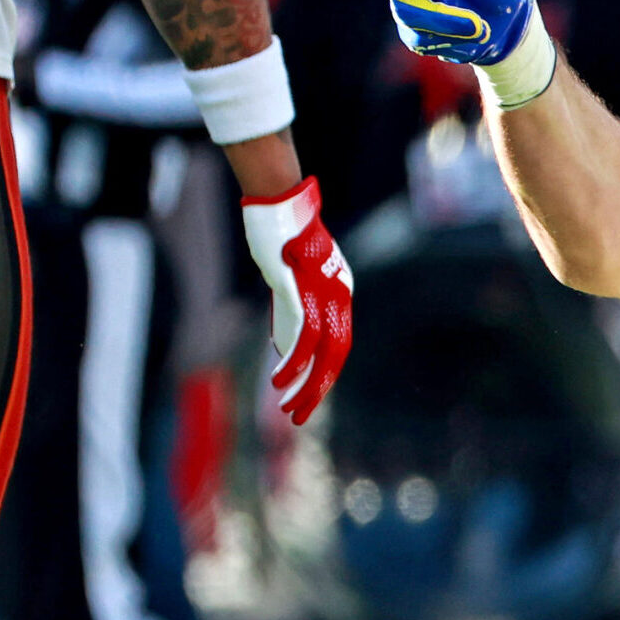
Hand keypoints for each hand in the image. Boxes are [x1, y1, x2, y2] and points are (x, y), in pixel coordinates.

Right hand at [240, 177, 352, 423]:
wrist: (278, 202)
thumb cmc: (281, 237)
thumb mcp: (292, 278)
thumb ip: (294, 310)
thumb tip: (287, 346)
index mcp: (341, 292)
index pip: (339, 344)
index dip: (324, 374)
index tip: (307, 397)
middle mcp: (339, 293)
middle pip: (336, 354)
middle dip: (318, 390)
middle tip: (299, 417)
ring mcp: (322, 290)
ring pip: (323, 350)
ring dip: (304, 382)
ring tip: (285, 405)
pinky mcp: (302, 286)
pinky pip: (304, 333)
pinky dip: (294, 360)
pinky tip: (279, 378)